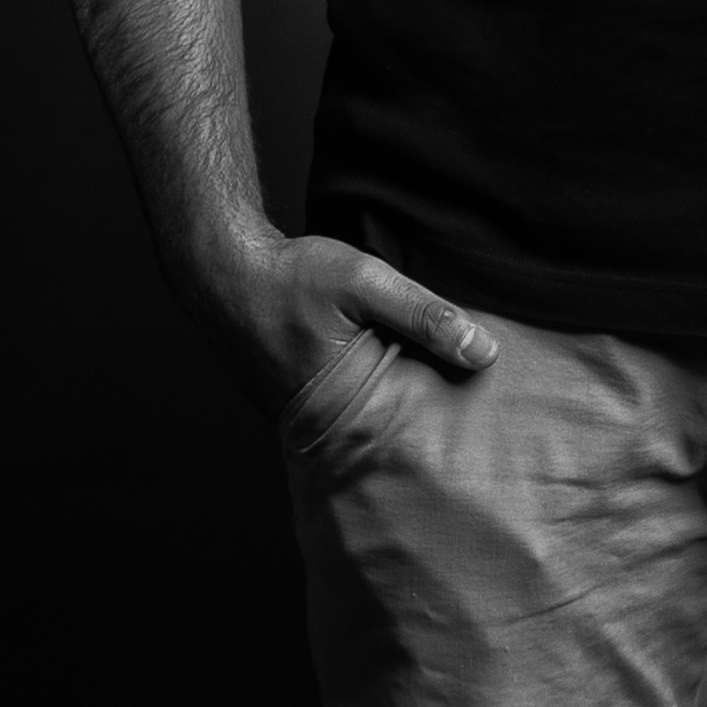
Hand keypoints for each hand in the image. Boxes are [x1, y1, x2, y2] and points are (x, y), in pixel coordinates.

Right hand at [185, 225, 496, 418]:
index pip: (405, 438)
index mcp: (339, 409)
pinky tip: (388, 379)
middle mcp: (318, 424)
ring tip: (438, 405)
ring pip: (365, 422)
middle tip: (470, 431)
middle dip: (422, 431)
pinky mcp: (296, 402)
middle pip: (386, 436)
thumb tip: (485, 352)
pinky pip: (343, 408)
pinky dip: (365, 397)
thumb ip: (424, 315)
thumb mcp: (365, 283)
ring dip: (393, 411)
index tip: (481, 436)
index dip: (441, 434)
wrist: (221, 268)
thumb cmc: (288, 276)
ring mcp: (302, 417)